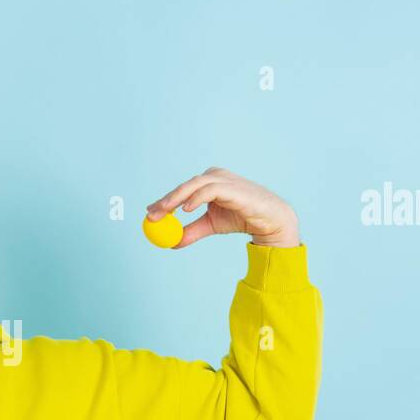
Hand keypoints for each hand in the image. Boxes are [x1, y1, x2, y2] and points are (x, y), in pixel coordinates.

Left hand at [145, 167, 298, 247]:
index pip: (182, 190)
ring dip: (176, 199)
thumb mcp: (211, 226)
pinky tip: (186, 210)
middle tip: (151, 215)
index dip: (165, 201)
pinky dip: (196, 198)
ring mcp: (224, 180)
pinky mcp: (232, 187)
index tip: (150, 214)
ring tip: (163, 213)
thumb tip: (171, 243)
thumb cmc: (241, 217)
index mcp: (209, 182)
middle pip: (184, 186)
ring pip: (194, 185)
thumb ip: (192, 231)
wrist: (269, 221)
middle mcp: (215, 176)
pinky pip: (210, 190)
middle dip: (166, 201)